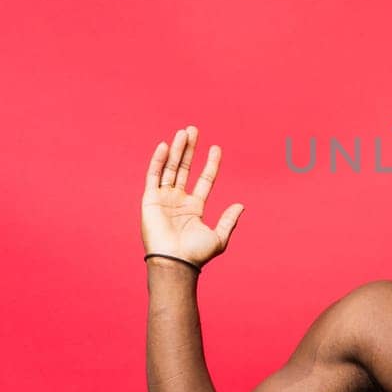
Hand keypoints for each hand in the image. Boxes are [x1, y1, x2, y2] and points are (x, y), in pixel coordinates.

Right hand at [141, 125, 244, 266]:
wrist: (175, 262)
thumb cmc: (196, 254)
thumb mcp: (219, 237)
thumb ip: (229, 220)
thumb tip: (242, 205)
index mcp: (194, 208)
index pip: (204, 180)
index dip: (211, 164)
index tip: (216, 148)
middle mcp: (178, 201)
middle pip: (185, 168)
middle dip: (190, 149)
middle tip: (194, 130)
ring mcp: (164, 199)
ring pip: (170, 168)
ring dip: (176, 150)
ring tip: (184, 132)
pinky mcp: (150, 200)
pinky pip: (153, 176)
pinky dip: (158, 160)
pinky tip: (165, 146)